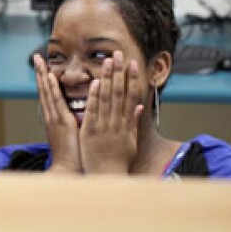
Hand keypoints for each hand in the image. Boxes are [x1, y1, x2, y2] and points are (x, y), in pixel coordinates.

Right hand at [33, 54, 81, 173]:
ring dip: (44, 76)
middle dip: (40, 73)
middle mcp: (51, 116)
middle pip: (43, 90)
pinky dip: (52, 89)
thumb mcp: (69, 137)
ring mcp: (55, 118)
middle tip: (37, 57)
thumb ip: (69, 125)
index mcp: (53, 119)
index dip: (44, 80)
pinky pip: (56, 102)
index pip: (47, 95)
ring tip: (41, 61)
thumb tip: (72, 117)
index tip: (43, 67)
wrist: (67, 170)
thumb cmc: (71, 156)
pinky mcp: (62, 122)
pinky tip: (50, 77)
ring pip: (47, 93)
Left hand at [78, 51, 143, 174]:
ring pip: (107, 98)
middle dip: (118, 72)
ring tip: (108, 61)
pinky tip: (96, 82)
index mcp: (126, 123)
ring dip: (108, 78)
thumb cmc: (118, 161)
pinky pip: (93, 110)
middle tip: (118, 54)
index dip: (131, 78)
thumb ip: (133, 122)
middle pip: (119, 92)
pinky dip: (95, 96)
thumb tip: (139, 106)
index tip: (132, 63)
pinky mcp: (91, 131)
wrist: (107, 177)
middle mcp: (117, 122)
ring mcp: (104, 125)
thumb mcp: (130, 141)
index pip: (130, 95)